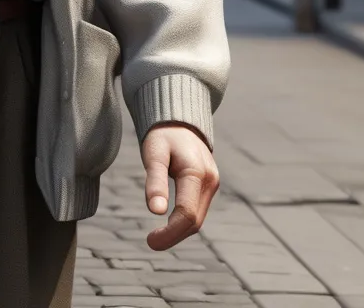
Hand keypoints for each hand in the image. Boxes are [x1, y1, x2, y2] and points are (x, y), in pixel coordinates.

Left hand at [142, 124, 219, 250]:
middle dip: (174, 235)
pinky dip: (184, 220)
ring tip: (157, 237)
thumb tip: (155, 211)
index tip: (151, 241)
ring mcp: (212, 183)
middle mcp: (210, 181)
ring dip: (179, 230)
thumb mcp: (154, 153)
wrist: (179, 121)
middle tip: (151, 242)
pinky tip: (169, 224)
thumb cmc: (163, 135)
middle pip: (195, 220)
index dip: (170, 232)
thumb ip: (154, 180)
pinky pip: (198, 209)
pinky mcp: (208, 185)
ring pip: (198, 217)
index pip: (187, 213)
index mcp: (197, 173)